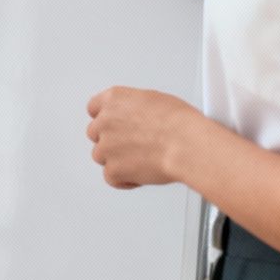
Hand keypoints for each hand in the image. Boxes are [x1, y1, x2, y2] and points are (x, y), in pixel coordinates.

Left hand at [85, 86, 204, 188]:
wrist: (185, 144)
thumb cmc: (178, 122)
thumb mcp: (153, 100)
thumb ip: (134, 108)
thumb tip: (136, 117)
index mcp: (114, 99)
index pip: (94, 108)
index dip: (104, 119)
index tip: (111, 125)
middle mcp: (105, 121)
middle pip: (95, 133)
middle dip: (111, 140)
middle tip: (131, 145)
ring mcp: (106, 146)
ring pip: (101, 156)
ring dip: (116, 160)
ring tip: (139, 160)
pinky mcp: (113, 169)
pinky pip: (110, 178)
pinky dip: (123, 180)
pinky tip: (138, 176)